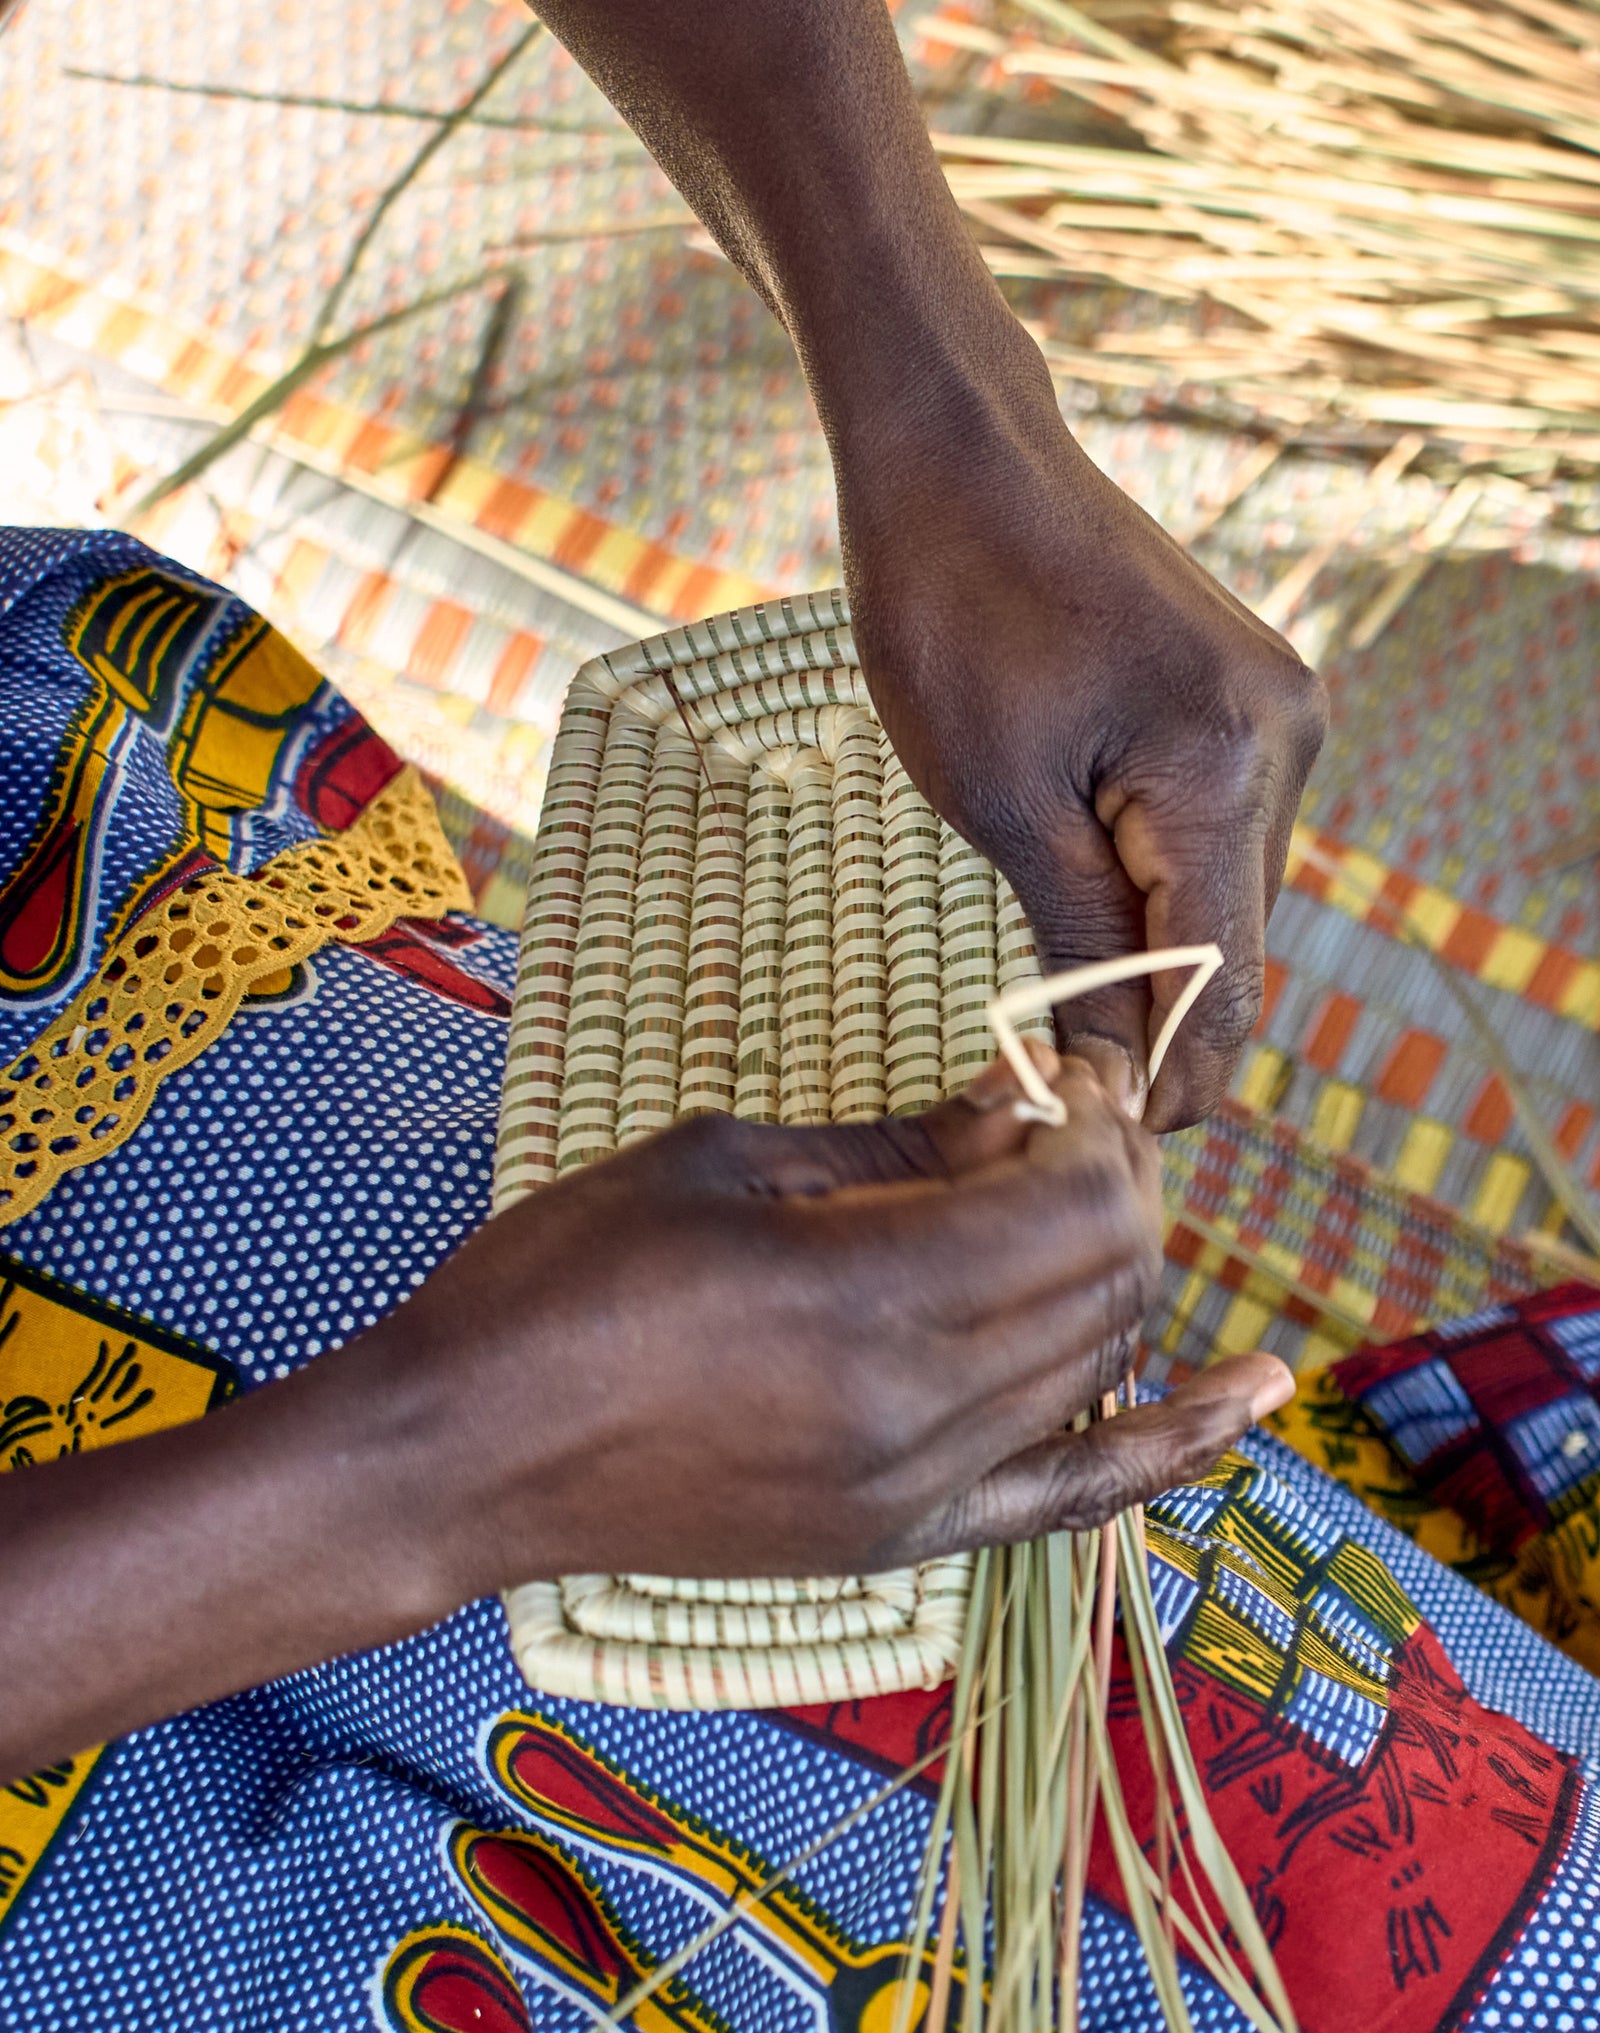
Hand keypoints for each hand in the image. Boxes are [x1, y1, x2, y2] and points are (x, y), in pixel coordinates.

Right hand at [368, 1053, 1294, 1590]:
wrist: (464, 1457)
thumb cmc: (559, 1282)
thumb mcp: (723, 1163)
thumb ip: (897, 1146)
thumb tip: (1020, 1112)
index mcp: (864, 1295)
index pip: (1070, 1201)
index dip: (1094, 1120)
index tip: (1065, 1070)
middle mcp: (916, 1408)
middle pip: (1108, 1278)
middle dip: (1120, 1180)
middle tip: (1071, 1118)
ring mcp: (915, 1489)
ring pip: (1099, 1363)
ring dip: (1119, 1265)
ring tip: (1075, 1196)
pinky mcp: (898, 1539)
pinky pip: (1074, 1497)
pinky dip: (1172, 1446)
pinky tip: (1253, 1393)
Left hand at [837, 344, 1327, 1130]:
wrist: (964, 461)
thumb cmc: (952, 614)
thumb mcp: (999, 804)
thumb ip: (1078, 945)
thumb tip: (1114, 1073)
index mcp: (1226, 770)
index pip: (1220, 984)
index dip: (1170, 1083)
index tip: (1110, 1150)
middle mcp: (1286, 744)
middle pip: (1239, 954)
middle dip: (1165, 1038)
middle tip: (1075, 1113)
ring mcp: (1281, 718)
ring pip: (1232, 905)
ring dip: (1164, 973)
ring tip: (1076, 1042)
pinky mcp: (1253, 706)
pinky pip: (1221, 845)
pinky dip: (1167, 903)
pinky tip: (1105, 943)